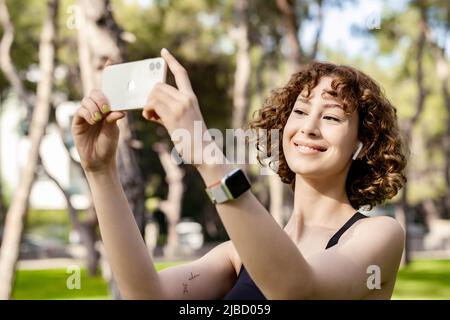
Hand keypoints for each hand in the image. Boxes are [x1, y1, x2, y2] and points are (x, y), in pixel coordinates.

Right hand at [71, 88, 124, 172]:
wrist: (99, 160)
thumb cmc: (108, 146)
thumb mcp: (113, 131)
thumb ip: (113, 119)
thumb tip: (120, 110)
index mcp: (106, 111)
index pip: (104, 96)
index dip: (107, 96)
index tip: (111, 104)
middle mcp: (95, 111)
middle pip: (93, 94)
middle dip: (99, 99)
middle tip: (105, 109)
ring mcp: (86, 116)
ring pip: (86, 101)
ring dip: (93, 107)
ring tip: (98, 119)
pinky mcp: (77, 123)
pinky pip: (79, 112)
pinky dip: (87, 113)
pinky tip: (93, 121)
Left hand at [143, 48, 217, 165]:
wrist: (204, 151)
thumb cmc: (193, 139)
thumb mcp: (184, 119)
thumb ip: (170, 110)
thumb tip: (152, 109)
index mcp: (191, 98)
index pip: (181, 73)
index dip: (171, 61)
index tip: (163, 51)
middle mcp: (186, 98)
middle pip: (159, 85)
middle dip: (151, 96)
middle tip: (152, 111)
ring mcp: (180, 105)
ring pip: (154, 94)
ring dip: (149, 105)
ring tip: (153, 117)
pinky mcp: (173, 114)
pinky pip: (152, 104)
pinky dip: (148, 112)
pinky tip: (153, 120)